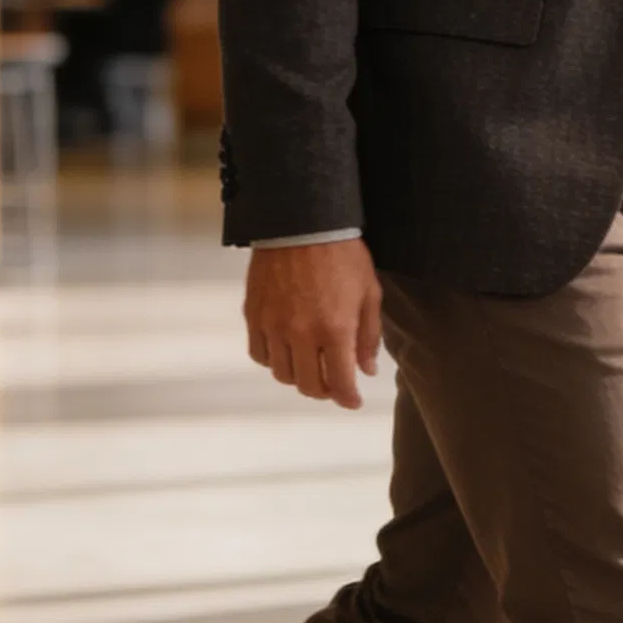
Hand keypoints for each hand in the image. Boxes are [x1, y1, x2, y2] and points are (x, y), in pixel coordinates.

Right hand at [245, 240, 381, 406]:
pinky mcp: (254, 314)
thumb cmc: (342, 254)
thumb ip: (368, 336)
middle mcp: (301, 333)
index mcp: (335, 329)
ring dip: (299, 377)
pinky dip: (273, 360)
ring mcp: (274, 325)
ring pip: (282, 374)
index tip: (352, 400)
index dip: (348, 399)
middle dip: (325, 391)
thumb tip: (367, 370)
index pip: (340, 384)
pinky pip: (259, 354)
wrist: (302, 221)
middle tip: (333, 384)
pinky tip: (286, 350)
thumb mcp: (369, 292)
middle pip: (308, 385)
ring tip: (310, 366)